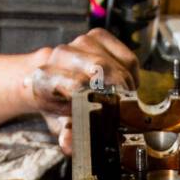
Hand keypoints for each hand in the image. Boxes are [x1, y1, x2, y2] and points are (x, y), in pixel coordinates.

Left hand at [26, 29, 138, 154]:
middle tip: (124, 109)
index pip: (77, 85)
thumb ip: (66, 134)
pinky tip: (124, 84)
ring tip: (122, 98)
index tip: (112, 115)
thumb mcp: (59, 124)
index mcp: (46, 77)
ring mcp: (80, 42)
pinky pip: (127, 57)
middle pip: (102, 70)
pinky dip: (132, 74)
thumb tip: (69, 142)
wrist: (51, 79)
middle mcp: (60, 55)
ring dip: (127, 85)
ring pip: (118, 64)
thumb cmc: (58, 104)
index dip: (99, 102)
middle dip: (119, 92)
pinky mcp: (98, 36)